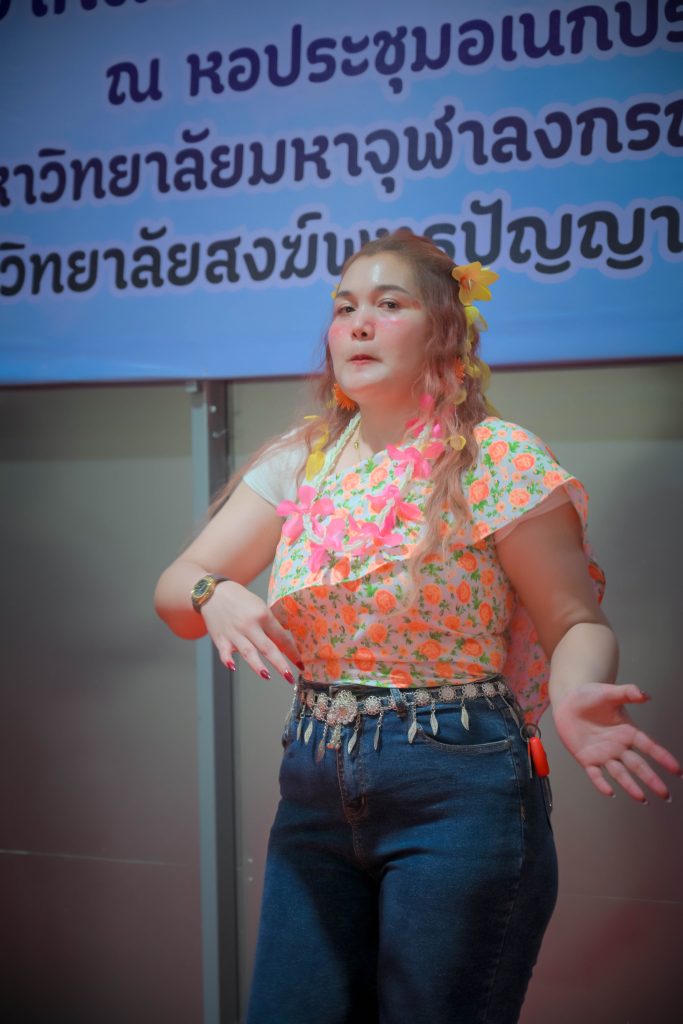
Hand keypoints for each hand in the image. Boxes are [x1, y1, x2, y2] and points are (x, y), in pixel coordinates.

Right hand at [200, 580, 301, 683]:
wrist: (213, 593)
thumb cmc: (240, 599)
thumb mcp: (259, 606)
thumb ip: (269, 625)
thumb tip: (282, 644)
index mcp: (262, 615)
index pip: (281, 638)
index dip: (292, 652)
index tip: (300, 664)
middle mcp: (249, 625)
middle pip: (268, 648)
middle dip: (280, 664)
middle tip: (290, 678)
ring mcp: (234, 633)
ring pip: (248, 652)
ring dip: (258, 666)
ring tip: (267, 676)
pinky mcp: (220, 639)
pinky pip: (224, 652)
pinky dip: (228, 660)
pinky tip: (233, 667)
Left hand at [551, 682, 681, 801]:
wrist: (568, 701)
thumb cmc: (591, 696)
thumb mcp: (610, 693)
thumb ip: (627, 693)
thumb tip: (645, 695)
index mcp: (628, 732)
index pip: (649, 747)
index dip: (663, 758)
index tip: (678, 771)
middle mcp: (619, 746)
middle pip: (638, 765)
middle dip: (652, 780)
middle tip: (666, 795)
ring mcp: (603, 754)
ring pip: (620, 773)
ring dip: (631, 786)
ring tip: (643, 799)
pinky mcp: (587, 759)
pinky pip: (595, 774)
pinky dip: (601, 783)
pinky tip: (610, 792)